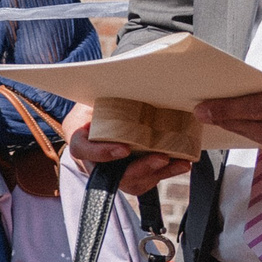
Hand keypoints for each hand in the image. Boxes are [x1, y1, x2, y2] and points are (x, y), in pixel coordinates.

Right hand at [61, 102, 193, 195]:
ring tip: (179, 162)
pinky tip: (181, 163)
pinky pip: (146, 182)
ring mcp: (112, 174)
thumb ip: (103, 96)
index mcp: (81, 141)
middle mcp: (94, 163)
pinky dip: (166, 173)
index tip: (124, 149)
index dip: (102, 153)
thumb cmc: (97, 108)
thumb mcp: (93, 99)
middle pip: (112, 175)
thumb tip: (122, 79)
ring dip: (157, 173)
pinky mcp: (130, 178)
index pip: (83, 151)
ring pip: (132, 182)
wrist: (101, 120)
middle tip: (160, 157)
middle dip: (139, 168)